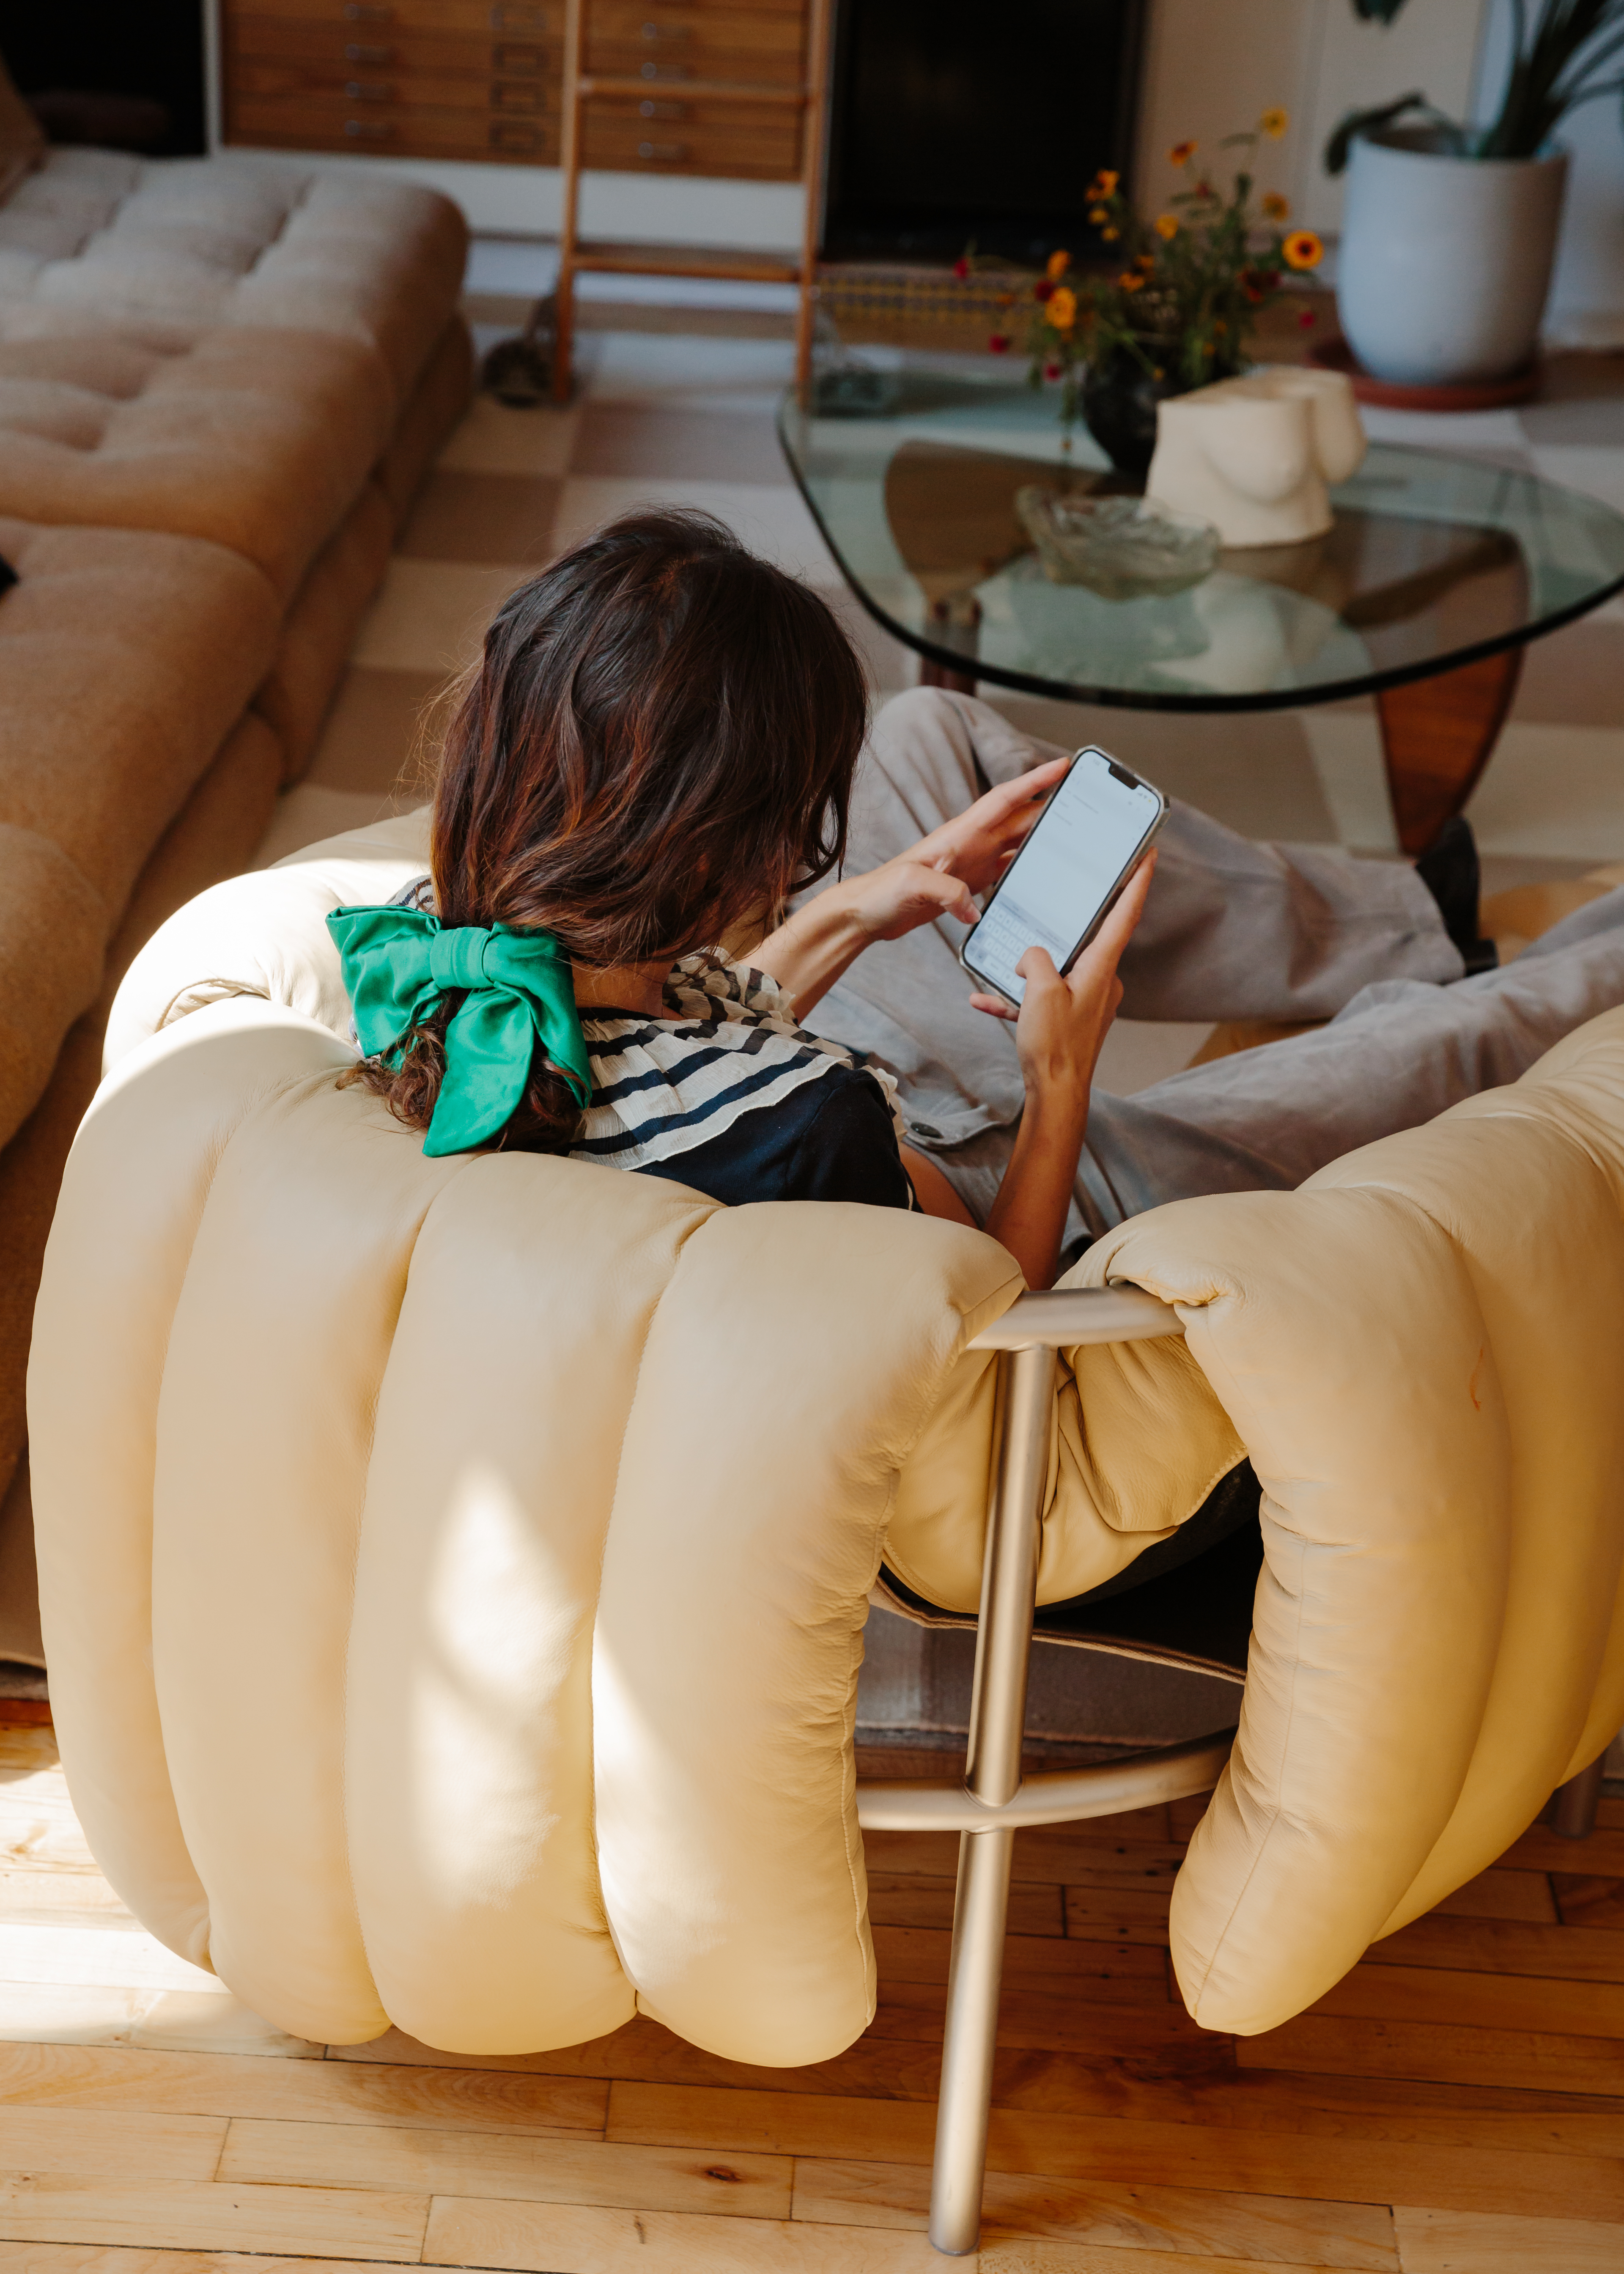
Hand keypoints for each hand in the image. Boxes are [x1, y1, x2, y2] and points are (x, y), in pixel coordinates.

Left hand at [829, 755, 1071, 946]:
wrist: (865, 914)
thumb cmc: (881, 893)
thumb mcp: (911, 886)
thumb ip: (945, 891)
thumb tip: (974, 906)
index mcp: (959, 834)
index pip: (1004, 799)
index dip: (1033, 781)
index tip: (1061, 765)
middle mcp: (969, 843)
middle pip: (1019, 819)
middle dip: (1052, 808)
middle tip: (1087, 804)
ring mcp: (971, 861)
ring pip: (1016, 841)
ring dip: (1044, 836)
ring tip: (1076, 836)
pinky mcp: (969, 881)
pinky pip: (1007, 868)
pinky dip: (1028, 866)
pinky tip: (1044, 872)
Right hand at [977, 855, 1154, 1291]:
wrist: (1055, 1094)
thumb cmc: (1054, 1045)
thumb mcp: (1039, 991)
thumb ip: (1035, 959)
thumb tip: (1031, 955)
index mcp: (1101, 968)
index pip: (1125, 913)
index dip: (1137, 881)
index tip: (1148, 853)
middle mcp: (1101, 981)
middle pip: (1087, 939)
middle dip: (1068, 921)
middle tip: (1064, 891)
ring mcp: (1087, 1001)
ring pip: (1057, 970)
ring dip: (1028, 969)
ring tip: (1000, 970)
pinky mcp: (1069, 1020)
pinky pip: (1041, 998)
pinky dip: (1017, 998)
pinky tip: (985, 999)